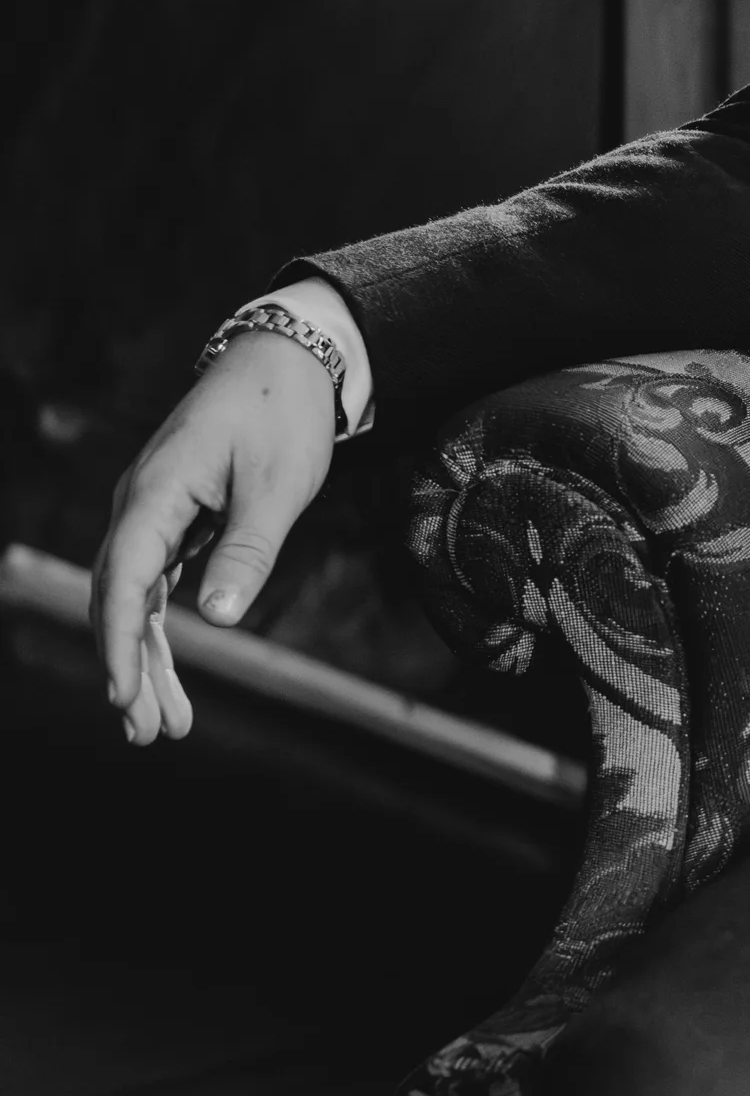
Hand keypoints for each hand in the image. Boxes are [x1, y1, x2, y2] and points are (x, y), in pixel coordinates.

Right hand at [90, 336, 335, 742]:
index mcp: (155, 492)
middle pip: (117, 600)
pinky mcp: (171, 518)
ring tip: (164, 725)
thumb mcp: (276, 487)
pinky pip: (152, 583)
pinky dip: (158, 631)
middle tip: (148, 735)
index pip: (121, 580)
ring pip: (133, 598)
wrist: (285, 360)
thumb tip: (214, 622)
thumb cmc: (282, 416)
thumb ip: (246, 552)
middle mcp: (139, 503)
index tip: (125, 698)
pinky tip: (166, 675)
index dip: (119, 645)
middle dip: (130, 670)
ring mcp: (151, 511)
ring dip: (145, 660)